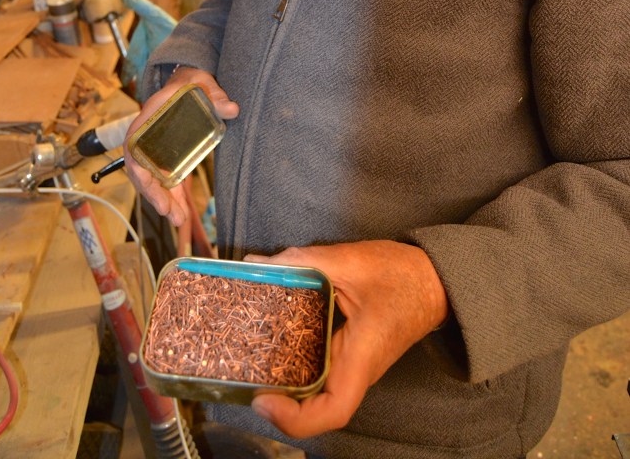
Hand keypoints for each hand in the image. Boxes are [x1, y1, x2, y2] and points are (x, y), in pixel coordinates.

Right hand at [123, 67, 238, 225]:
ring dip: (164, 201)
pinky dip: (172, 197)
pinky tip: (182, 213)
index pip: (134, 150)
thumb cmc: (189, 84)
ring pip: (153, 181)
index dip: (140, 173)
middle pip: (142, 172)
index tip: (152, 189)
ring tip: (179, 220)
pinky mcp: (166, 158)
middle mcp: (145, 138)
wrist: (187, 84)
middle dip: (154, 195)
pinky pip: (165, 181)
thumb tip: (232, 108)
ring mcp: (154, 150)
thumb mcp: (200, 84)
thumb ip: (214, 94)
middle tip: (170, 214)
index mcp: (147, 119)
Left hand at [245, 240, 448, 437]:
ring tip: (250, 362)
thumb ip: (302, 261)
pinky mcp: (350, 354)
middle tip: (244, 377)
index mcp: (362, 356)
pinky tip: (273, 344)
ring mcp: (354, 365)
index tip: (263, 399)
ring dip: (285, 386)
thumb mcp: (350, 260)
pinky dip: (295, 366)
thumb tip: (256, 264)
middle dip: (280, 404)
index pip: (334, 409)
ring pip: (318, 392)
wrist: (435, 278)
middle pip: (318, 408)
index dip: (295, 417)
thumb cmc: (401, 274)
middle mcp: (358, 370)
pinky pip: (321, 371)